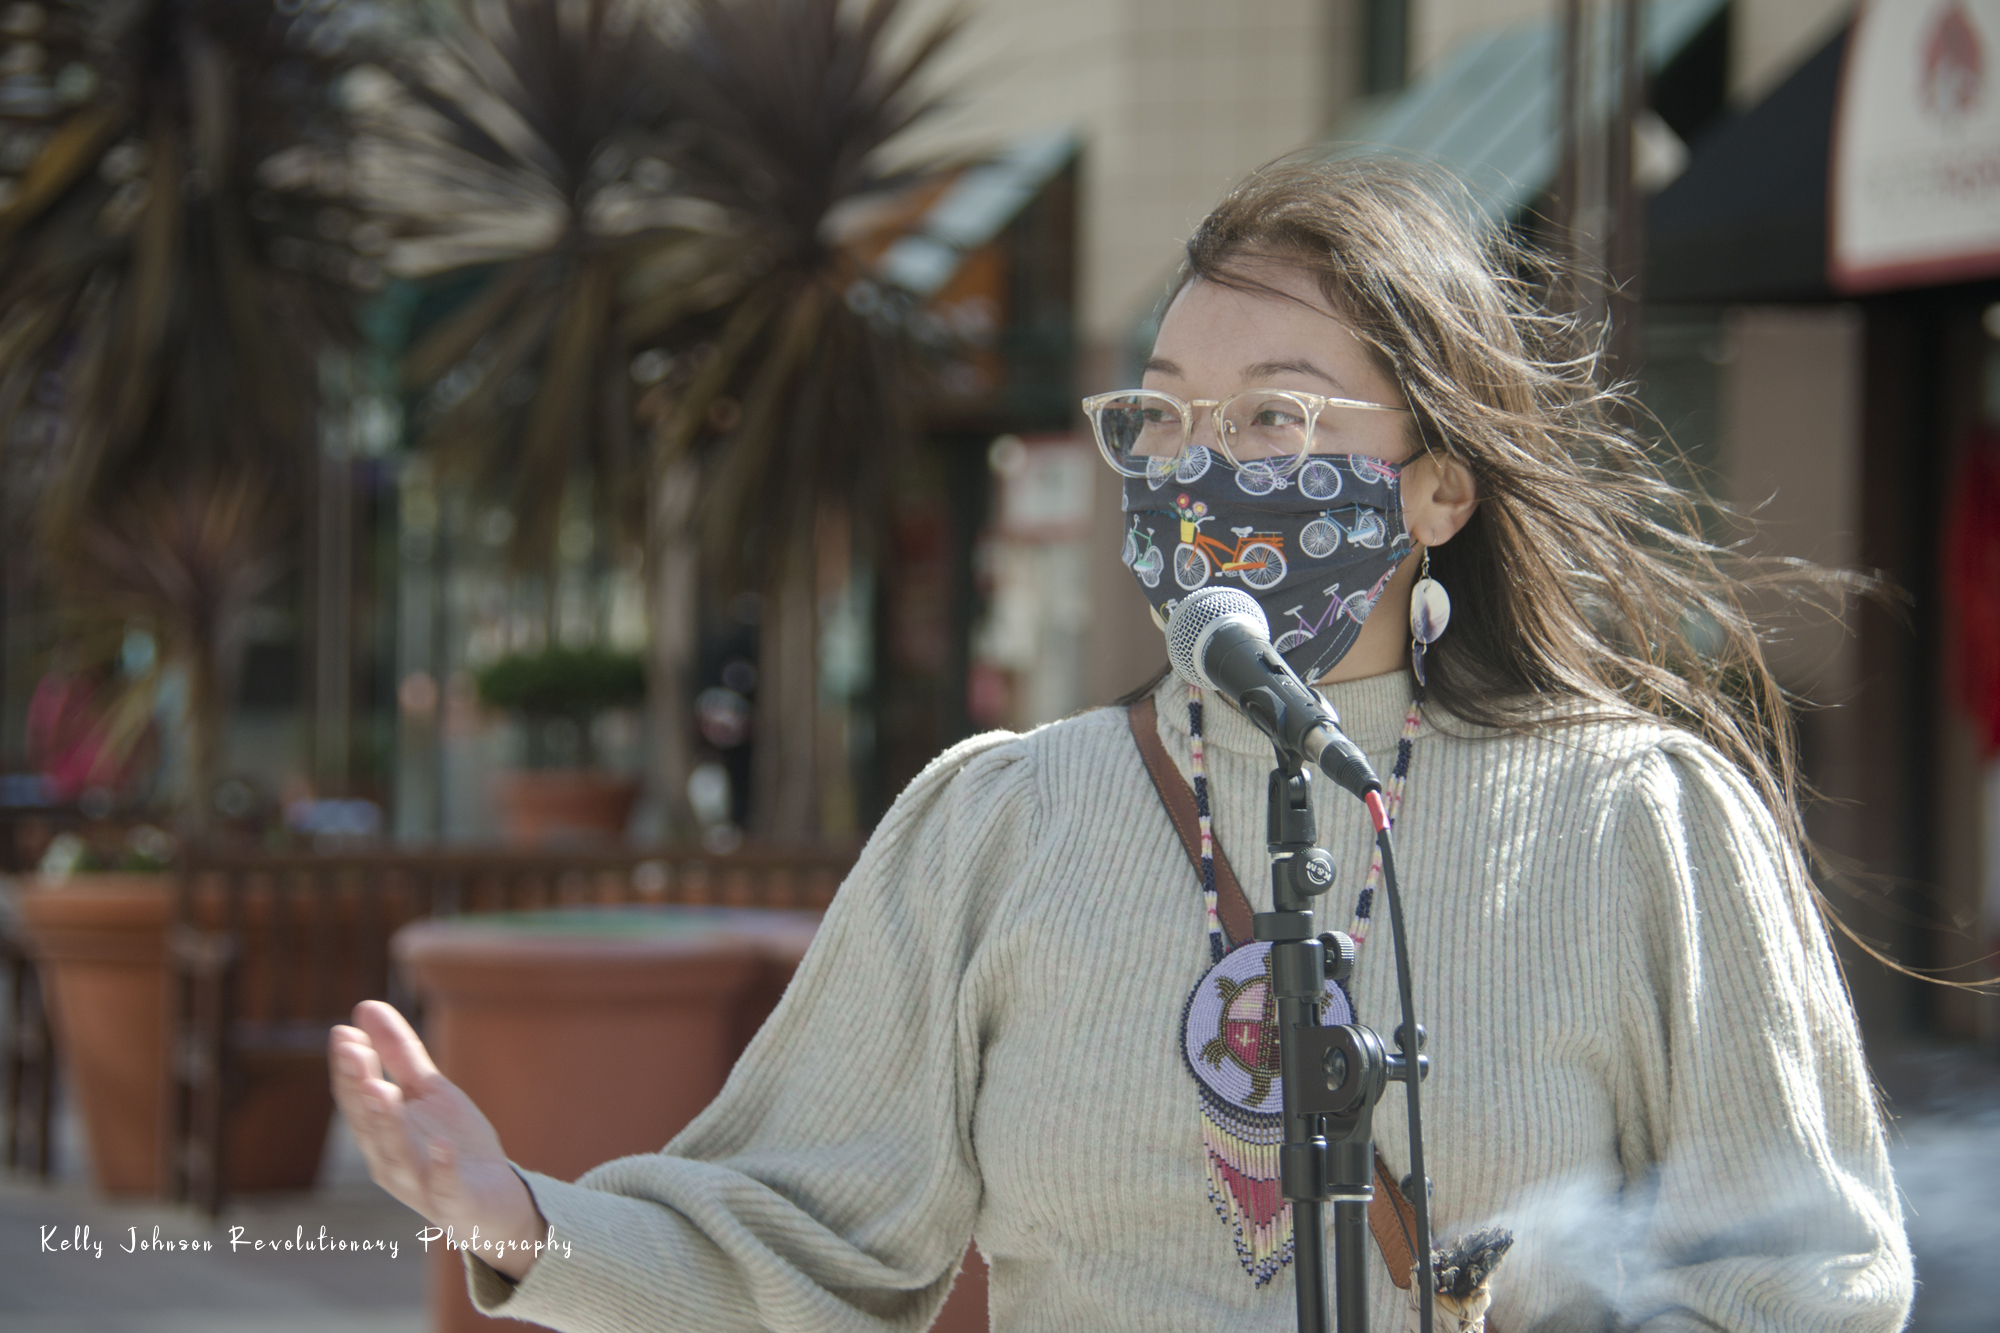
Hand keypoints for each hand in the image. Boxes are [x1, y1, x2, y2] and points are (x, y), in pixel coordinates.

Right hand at [329, 1000, 548, 1280]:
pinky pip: (445, 1189)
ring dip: (387, 1125)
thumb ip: (398, 1054)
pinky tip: (442, 1144)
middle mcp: (390, 1162)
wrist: (495, 1201)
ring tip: (382, 1089)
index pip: (357, 1099)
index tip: (342, 1032)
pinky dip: (442, 1169)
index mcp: (381, 1134)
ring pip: (396, 1157)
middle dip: (359, 1090)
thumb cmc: (453, 1146)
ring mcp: (420, 1186)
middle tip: (352, 1053)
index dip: (348, 1069)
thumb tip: (364, 1008)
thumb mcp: (428, 1092)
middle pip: (369, 1126)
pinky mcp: (454, 1204)